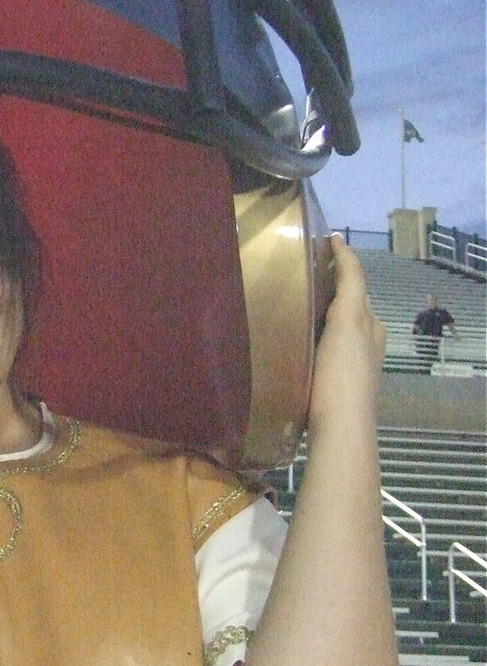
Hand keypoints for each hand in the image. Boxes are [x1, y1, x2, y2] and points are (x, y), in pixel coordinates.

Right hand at [308, 234, 384, 433]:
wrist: (340, 429)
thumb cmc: (342, 375)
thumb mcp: (348, 324)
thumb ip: (347, 289)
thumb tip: (339, 248)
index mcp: (368, 322)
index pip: (356, 279)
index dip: (343, 256)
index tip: (327, 237)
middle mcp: (365, 338)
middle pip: (350, 300)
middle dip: (333, 280)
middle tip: (304, 264)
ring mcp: (352, 361)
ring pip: (339, 322)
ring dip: (324, 306)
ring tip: (297, 296)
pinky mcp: (337, 380)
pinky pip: (330, 342)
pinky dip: (320, 329)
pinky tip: (300, 336)